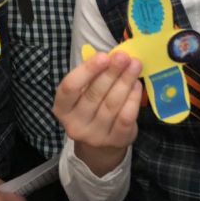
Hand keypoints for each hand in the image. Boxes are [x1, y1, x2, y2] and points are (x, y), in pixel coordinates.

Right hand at [54, 51, 141, 175]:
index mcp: (62, 108)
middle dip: (111, 72)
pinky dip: (133, 100)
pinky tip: (137, 86)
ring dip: (125, 82)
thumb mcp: (84, 92)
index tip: (104, 56)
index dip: (87, 70)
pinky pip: (125, 118)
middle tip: (124, 56)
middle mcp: (75, 124)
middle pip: (94, 94)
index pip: (70, 87)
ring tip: (135, 66)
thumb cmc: (91, 107)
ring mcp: (95, 136)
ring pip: (111, 105)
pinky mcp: (116, 141)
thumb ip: (93, 75)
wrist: (100, 144)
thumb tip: (111, 56)